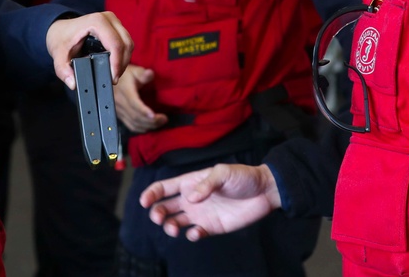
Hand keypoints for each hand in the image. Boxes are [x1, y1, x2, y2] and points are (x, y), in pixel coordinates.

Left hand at [45, 11, 132, 89]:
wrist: (61, 28)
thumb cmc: (61, 38)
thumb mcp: (58, 55)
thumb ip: (63, 71)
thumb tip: (73, 83)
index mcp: (96, 21)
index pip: (114, 44)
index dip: (116, 63)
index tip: (113, 78)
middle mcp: (108, 18)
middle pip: (125, 44)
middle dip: (121, 64)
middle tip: (113, 80)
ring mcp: (114, 21)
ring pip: (129, 43)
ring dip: (124, 61)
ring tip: (114, 75)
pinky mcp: (117, 27)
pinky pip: (126, 43)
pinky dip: (123, 56)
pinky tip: (115, 66)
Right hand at [114, 65, 167, 133]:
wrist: (111, 81)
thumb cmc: (125, 75)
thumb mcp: (134, 71)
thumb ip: (142, 73)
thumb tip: (150, 74)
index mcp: (124, 91)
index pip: (134, 104)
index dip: (144, 111)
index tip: (155, 116)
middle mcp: (120, 103)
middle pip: (135, 116)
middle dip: (151, 120)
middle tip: (164, 119)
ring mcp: (119, 111)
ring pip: (133, 123)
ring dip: (148, 125)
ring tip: (160, 122)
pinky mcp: (119, 116)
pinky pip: (130, 125)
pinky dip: (141, 128)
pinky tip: (149, 126)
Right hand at [139, 164, 281, 240]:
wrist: (264, 192)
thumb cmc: (243, 177)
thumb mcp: (223, 173)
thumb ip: (206, 184)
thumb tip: (190, 199)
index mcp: (190, 182)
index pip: (164, 188)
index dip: (151, 194)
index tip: (144, 202)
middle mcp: (192, 199)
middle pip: (165, 207)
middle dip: (157, 213)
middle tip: (159, 217)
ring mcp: (201, 214)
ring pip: (176, 222)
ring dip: (170, 227)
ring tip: (175, 229)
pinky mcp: (212, 227)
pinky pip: (196, 234)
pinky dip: (192, 236)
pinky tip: (196, 233)